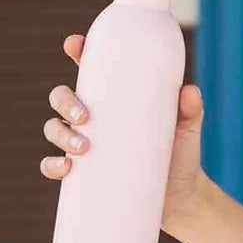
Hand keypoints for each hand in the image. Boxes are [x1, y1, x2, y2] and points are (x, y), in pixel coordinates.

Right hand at [43, 33, 208, 231]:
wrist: (181, 197)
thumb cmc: (181, 153)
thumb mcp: (187, 128)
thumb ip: (191, 109)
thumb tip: (189, 91)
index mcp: (114, 99)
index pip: (91, 70)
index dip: (78, 52)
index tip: (75, 45)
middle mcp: (94, 118)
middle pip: (61, 97)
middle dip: (64, 101)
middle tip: (84, 116)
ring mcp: (83, 144)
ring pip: (53, 129)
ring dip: (59, 134)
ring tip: (82, 147)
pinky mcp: (81, 174)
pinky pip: (52, 166)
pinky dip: (51, 166)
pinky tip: (65, 168)